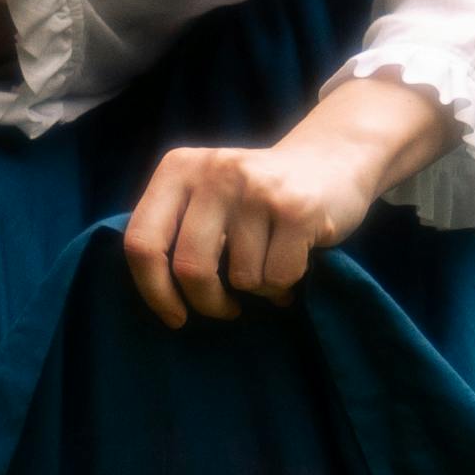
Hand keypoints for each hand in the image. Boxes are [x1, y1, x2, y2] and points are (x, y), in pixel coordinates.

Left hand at [122, 78, 455, 327]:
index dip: (153, 290)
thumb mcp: (205, 194)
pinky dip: (286, 284)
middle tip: (226, 308)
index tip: (175, 315)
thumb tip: (158, 293)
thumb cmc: (257, 195)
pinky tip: (294, 260)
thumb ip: (176, 228)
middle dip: (209, 303)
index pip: (141, 241)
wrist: (332, 158)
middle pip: (191, 268)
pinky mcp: (297, 209)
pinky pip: (278, 277)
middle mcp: (213, 172)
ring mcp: (256, 189)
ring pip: (242, 278)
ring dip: (258, 290)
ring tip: (270, 265)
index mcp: (178, 168)